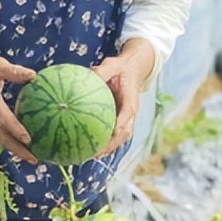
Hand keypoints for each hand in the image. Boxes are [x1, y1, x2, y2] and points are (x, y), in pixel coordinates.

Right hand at [0, 47, 37, 162]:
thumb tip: (33, 75)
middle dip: (17, 149)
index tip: (29, 139)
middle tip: (34, 159)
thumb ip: (14, 72)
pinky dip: (8, 143)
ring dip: (14, 149)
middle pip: (1, 136)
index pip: (3, 118)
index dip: (15, 129)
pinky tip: (21, 147)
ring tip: (31, 157)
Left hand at [94, 39, 155, 155]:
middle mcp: (131, 112)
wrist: (133, 69)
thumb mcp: (112, 65)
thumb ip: (102, 71)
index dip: (120, 125)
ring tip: (93, 155)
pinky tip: (92, 148)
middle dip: (112, 144)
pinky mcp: (123, 119)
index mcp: (131, 100)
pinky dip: (107, 142)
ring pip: (122, 136)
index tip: (111, 134)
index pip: (127, 115)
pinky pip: (116, 133)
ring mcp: (128, 118)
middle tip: (97, 152)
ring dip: (110, 147)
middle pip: (125, 132)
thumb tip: (88, 75)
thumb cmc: (121, 68)